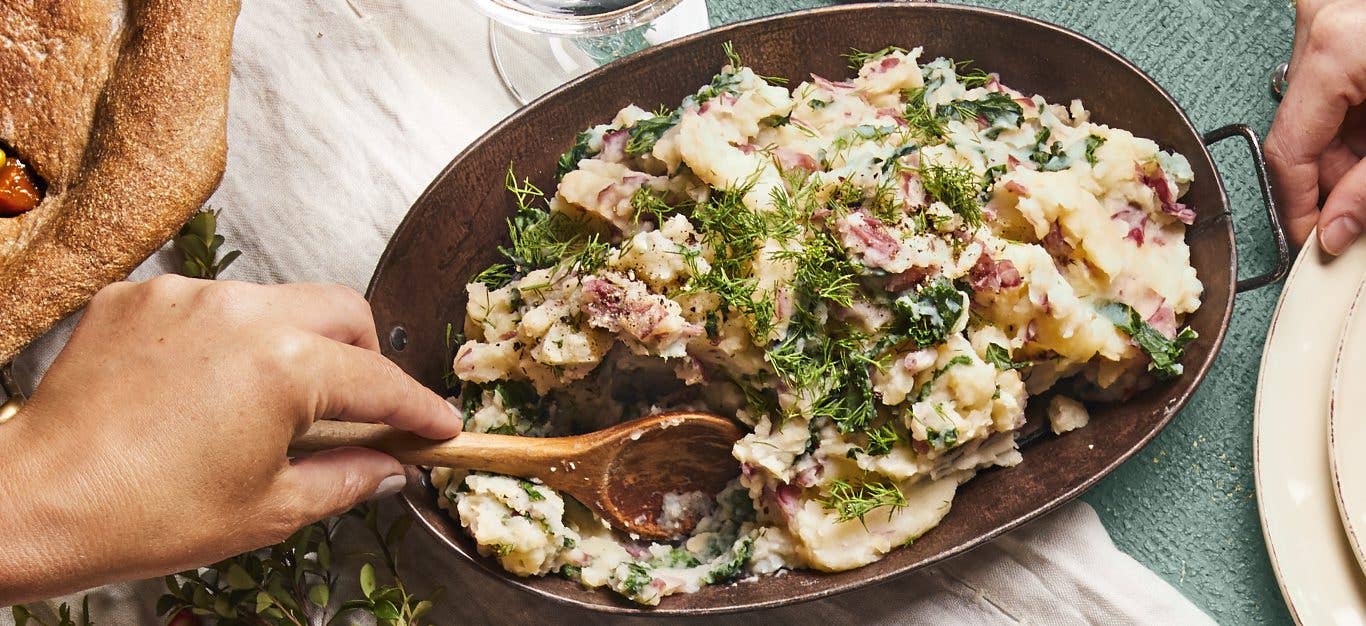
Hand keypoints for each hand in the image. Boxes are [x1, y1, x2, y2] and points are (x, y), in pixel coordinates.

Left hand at [0, 276, 460, 604]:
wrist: (32, 504)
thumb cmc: (146, 517)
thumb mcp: (268, 511)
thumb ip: (346, 478)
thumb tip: (389, 466)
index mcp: (285, 366)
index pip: (379, 381)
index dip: (419, 408)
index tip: (439, 425)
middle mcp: (242, 312)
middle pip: (342, 311)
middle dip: (365, 357)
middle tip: (359, 409)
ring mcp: (185, 296)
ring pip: (275, 302)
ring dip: (291, 345)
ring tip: (266, 404)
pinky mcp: (137, 296)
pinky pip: (207, 305)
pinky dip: (223, 341)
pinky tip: (202, 388)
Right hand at [1265, 0, 1365, 253]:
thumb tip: (1337, 231)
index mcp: (1332, 53)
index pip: (1289, 151)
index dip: (1299, 207)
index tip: (1316, 241)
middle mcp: (1318, 36)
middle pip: (1305, 136)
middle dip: (1338, 182)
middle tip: (1360, 212)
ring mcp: (1329, 31)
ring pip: (1322, 119)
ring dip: (1354, 156)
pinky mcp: (1344, 33)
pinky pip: (1337, 95)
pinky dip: (1361, 127)